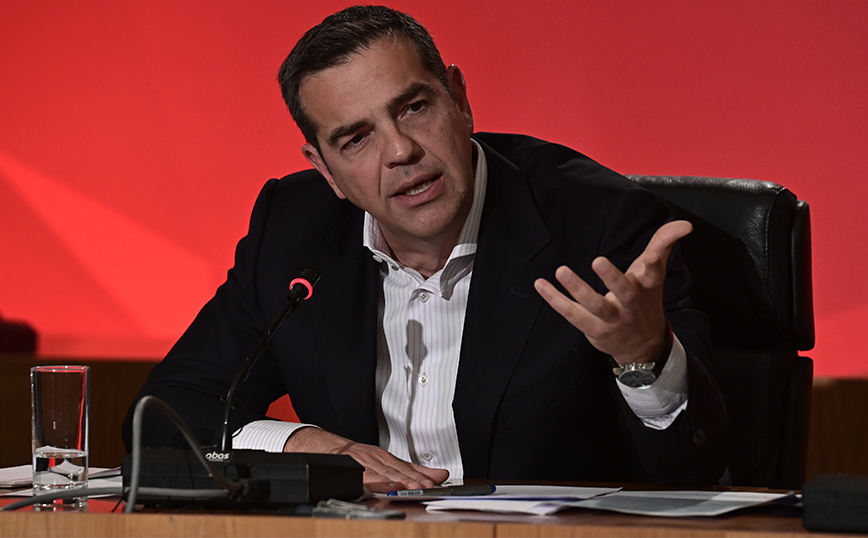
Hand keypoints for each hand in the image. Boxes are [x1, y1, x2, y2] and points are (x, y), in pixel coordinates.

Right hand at [283, 427, 448, 492]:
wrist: (330, 450)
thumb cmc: (362, 458)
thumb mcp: (389, 461)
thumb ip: (414, 470)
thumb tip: (441, 475)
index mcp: (386, 458)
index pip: (407, 467)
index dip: (422, 474)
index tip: (437, 480)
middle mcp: (376, 459)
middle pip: (397, 470)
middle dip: (413, 479)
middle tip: (427, 485)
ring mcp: (363, 465)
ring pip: (382, 474)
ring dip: (397, 481)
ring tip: (411, 487)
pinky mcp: (350, 472)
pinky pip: (363, 478)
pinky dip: (373, 483)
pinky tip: (382, 488)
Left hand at [533, 220, 691, 363]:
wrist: (643, 347)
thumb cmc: (644, 300)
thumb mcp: (654, 273)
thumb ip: (663, 244)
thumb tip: (684, 225)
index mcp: (647, 287)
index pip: (654, 274)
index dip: (653, 264)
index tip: (650, 256)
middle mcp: (630, 304)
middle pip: (624, 291)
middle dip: (613, 278)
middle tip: (598, 260)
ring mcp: (611, 318)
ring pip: (595, 306)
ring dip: (577, 289)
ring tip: (561, 271)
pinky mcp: (593, 329)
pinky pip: (572, 314)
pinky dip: (555, 300)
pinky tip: (541, 285)